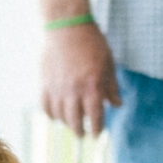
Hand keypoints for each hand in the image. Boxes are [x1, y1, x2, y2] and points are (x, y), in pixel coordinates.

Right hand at [40, 22, 120, 138]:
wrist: (67, 27)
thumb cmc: (92, 43)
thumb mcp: (108, 64)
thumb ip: (112, 87)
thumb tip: (117, 105)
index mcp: (93, 87)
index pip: (95, 117)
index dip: (97, 129)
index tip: (97, 134)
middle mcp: (74, 91)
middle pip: (75, 122)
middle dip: (80, 132)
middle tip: (83, 135)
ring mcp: (57, 88)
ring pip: (59, 116)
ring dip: (66, 123)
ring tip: (71, 123)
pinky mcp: (45, 83)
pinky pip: (45, 106)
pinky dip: (50, 114)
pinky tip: (56, 115)